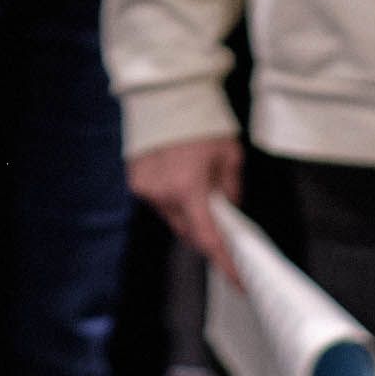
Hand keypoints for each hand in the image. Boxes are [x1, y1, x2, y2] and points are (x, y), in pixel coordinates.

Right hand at [128, 135, 244, 282]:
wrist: (165, 93)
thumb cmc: (202, 121)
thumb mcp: (230, 155)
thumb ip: (231, 190)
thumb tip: (229, 211)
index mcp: (189, 187)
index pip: (208, 238)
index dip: (225, 263)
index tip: (238, 281)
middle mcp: (163, 193)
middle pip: (189, 231)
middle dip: (206, 229)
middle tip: (222, 217)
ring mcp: (146, 188)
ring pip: (173, 218)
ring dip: (188, 212)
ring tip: (198, 186)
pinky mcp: (136, 181)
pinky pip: (159, 202)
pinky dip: (172, 198)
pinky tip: (180, 177)